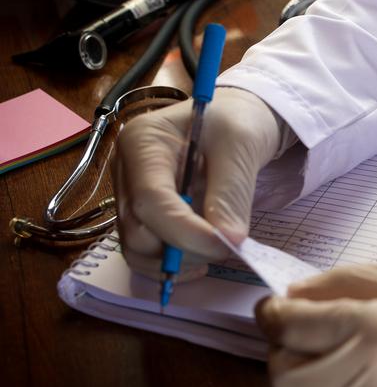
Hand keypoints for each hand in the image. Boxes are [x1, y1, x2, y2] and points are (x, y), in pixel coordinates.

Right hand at [113, 87, 286, 277]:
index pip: (149, 200)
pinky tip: (201, 258)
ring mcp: (129, 195)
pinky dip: (172, 265)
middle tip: (226, 246)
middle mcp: (125, 170)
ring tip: (216, 249)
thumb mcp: (241, 144)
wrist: (233, 121)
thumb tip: (228, 241)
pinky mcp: (140, 215)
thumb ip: (232, 192)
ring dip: (178, 262)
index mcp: (142, 142)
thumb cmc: (235, 122)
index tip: (225, 245)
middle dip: (183, 249)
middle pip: (137, 231)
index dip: (185, 232)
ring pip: (138, 249)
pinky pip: (146, 253)